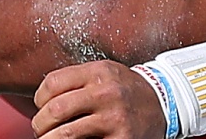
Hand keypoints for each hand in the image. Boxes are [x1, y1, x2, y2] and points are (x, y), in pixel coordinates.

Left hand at [33, 61, 169, 138]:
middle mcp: (106, 93)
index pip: (53, 83)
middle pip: (55, 109)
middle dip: (40, 124)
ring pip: (65, 133)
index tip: (41, 107)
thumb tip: (44, 99)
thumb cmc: (127, 89)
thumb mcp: (106, 72)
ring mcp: (114, 118)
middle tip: (40, 130)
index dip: (39, 98)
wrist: (165, 102)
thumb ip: (78, 79)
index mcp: (99, 72)